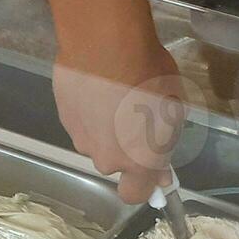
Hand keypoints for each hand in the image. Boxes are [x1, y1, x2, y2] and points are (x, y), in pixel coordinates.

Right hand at [52, 45, 186, 203]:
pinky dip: (89, 110)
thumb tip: (161, 171)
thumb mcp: (174, 107)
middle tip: (136, 116)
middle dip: (124, 147)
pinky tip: (96, 86)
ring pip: (96, 141)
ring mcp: (81, 138)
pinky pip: (81, 121)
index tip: (153, 168)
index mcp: (139, 161)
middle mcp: (107, 158)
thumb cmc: (149, 74)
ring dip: (105, 128)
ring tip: (114, 95)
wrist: (105, 44)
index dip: (144, 184)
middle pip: (114, 163)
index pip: (135, 194)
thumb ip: (165, 142)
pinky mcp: (64, 117)